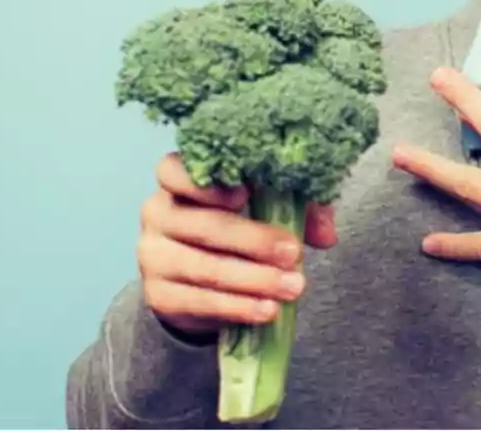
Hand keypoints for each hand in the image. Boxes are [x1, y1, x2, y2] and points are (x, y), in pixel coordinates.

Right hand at [137, 153, 337, 337]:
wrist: (200, 278)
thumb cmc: (238, 224)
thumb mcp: (268, 205)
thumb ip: (299, 208)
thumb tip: (327, 235)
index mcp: (179, 180)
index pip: (173, 171)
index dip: (206, 183)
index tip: (244, 194)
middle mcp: (158, 213)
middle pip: (204, 225)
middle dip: (254, 241)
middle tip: (292, 253)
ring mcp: (153, 256)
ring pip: (205, 268)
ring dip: (254, 280)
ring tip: (293, 286)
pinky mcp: (159, 295)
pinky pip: (200, 301)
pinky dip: (238, 307)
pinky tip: (267, 309)